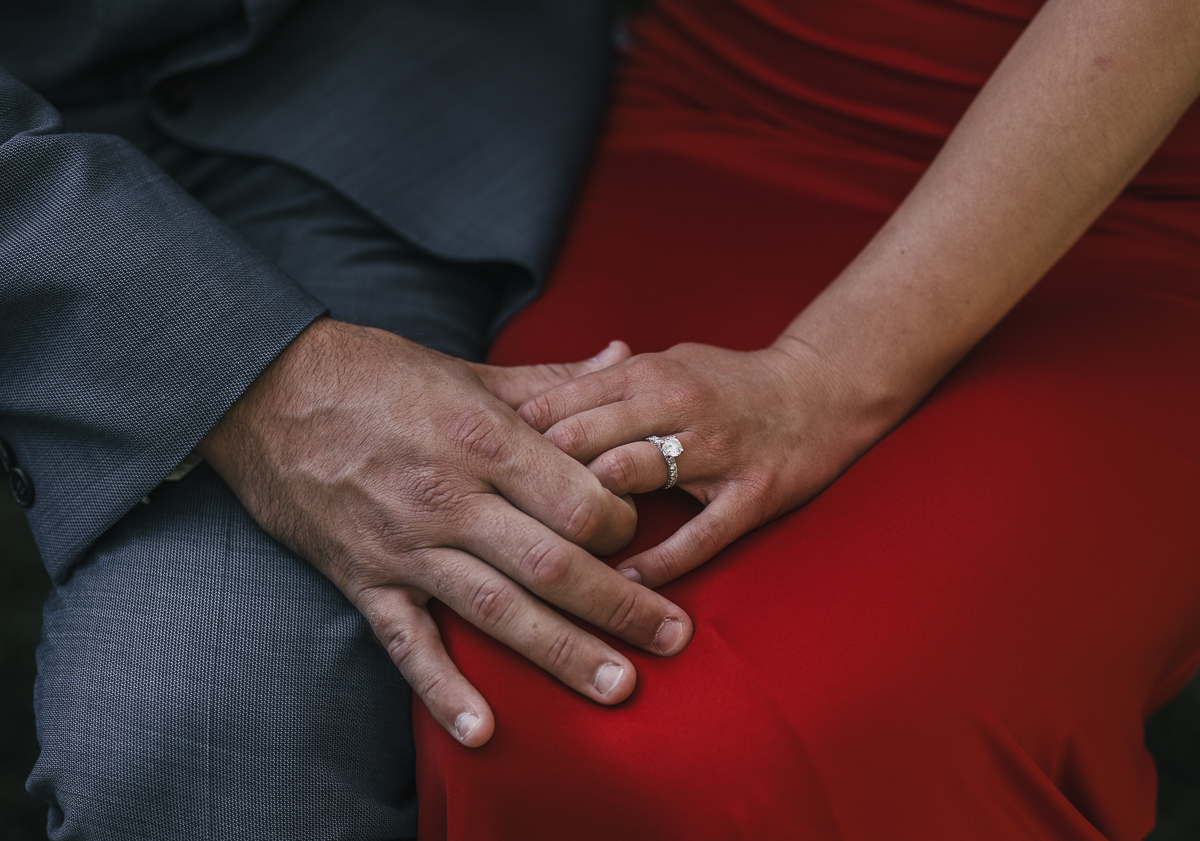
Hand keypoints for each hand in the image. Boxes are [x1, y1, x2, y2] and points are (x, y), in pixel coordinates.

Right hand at [197, 319, 691, 745]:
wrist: (265, 392)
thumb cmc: (376, 375)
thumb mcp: (468, 369)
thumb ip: (552, 378)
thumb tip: (620, 352)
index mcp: (482, 438)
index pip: (577, 501)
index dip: (622, 525)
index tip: (638, 535)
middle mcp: (449, 497)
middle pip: (553, 564)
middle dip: (621, 605)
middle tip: (674, 637)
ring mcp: (405, 544)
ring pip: (497, 610)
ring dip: (563, 653)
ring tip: (619, 687)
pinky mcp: (364, 578)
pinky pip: (406, 642)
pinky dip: (442, 689)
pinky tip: (483, 730)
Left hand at [519, 339, 895, 587]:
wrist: (821, 392)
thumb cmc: (729, 382)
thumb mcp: (663, 365)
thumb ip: (600, 384)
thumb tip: (523, 405)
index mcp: (647, 372)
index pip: (558, 405)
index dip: (511, 443)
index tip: (481, 477)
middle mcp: (675, 405)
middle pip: (579, 439)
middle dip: (534, 480)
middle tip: (503, 521)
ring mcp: (715, 451)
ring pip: (628, 477)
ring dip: (585, 516)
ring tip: (553, 552)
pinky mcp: (751, 494)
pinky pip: (697, 537)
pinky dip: (656, 565)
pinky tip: (623, 586)